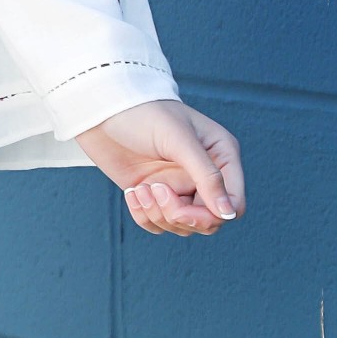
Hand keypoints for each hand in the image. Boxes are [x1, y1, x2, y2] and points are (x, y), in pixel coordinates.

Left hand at [74, 99, 243, 235]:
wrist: (103, 111)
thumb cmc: (145, 114)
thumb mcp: (179, 141)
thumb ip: (207, 176)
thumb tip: (228, 213)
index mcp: (221, 156)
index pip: (233, 204)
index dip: (211, 216)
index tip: (182, 211)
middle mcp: (204, 175)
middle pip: (208, 221)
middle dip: (180, 215)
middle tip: (155, 190)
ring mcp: (179, 187)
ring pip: (182, 226)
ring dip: (158, 214)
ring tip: (141, 187)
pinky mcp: (155, 196)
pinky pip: (158, 224)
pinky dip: (144, 215)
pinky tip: (132, 192)